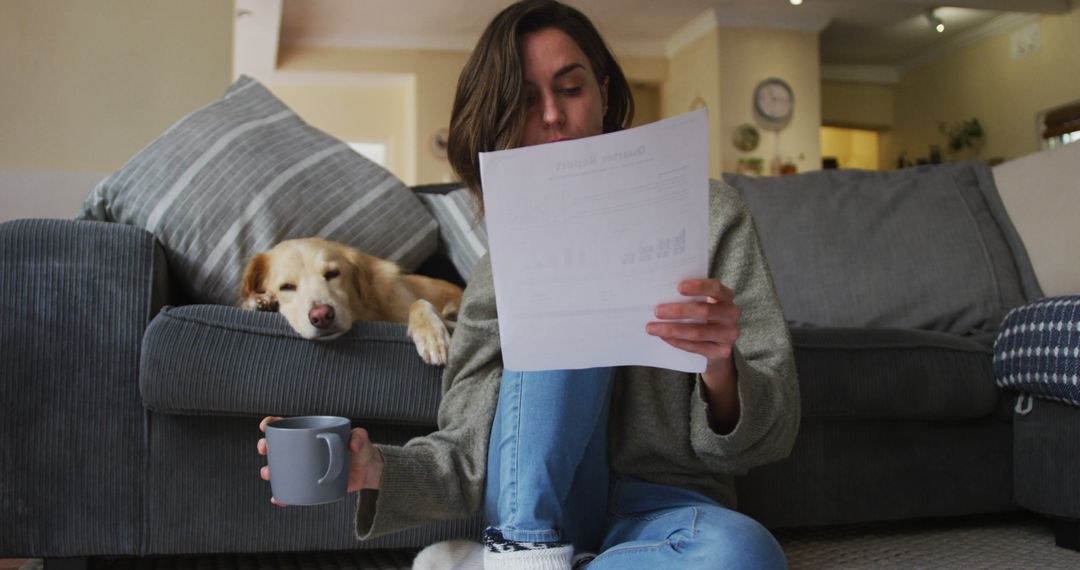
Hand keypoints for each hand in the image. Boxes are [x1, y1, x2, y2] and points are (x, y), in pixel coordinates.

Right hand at [257, 416, 385, 506]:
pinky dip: (282, 495)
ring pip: (280, 469)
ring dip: (269, 471)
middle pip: (277, 447)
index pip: (287, 427)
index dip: (272, 424)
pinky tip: (277, 498)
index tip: (265, 426)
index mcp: (311, 435)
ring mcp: (305, 468)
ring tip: (268, 473)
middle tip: (265, 449)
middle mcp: (303, 451)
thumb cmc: (361, 449)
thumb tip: (352, 444)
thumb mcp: (361, 439)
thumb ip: (359, 437)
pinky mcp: (309, 485)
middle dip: (265, 446)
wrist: (367, 471)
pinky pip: (291, 490)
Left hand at [647, 279, 740, 363]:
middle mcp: (731, 314)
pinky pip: (696, 347)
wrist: (718, 344)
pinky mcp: (722, 352)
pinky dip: (677, 342)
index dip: (698, 287)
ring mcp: (729, 334)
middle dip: (679, 311)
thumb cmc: (703, 316)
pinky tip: (664, 337)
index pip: (715, 288)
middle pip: (705, 311)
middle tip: (657, 311)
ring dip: (673, 330)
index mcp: (726, 296)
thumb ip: (688, 297)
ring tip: (652, 328)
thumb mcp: (702, 302)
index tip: (678, 288)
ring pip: (698, 332)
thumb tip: (659, 293)